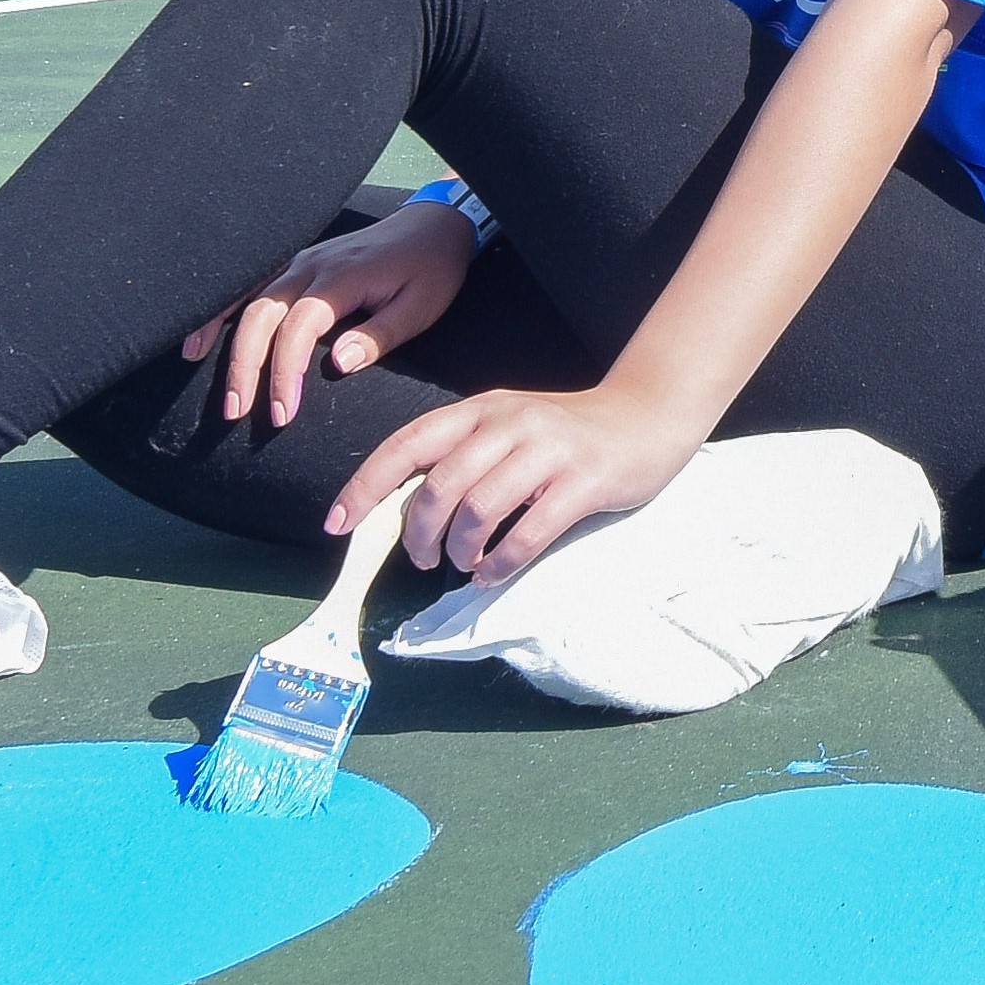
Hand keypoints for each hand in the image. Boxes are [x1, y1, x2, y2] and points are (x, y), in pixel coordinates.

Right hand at [178, 198, 479, 429]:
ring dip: (221, 337)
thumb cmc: (432, 271)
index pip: (298, 329)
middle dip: (244, 367)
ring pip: (245, 298)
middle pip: (261, 316)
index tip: (281, 413)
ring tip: (200, 373)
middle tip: (236, 412)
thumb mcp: (421, 307)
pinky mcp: (295, 264)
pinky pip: (249, 286)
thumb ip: (379, 336)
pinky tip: (200, 337)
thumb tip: (336, 364)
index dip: (284, 373)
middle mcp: (311, 266)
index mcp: (341, 279)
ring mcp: (298, 261)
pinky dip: (221, 309)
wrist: (434, 226)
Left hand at [339, 378, 707, 585]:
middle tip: (423, 561)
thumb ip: (464, 456)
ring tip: (465, 566)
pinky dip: (502, 562)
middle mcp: (509, 423)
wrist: (647, 416)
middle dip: (418, 534)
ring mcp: (548, 450)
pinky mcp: (584, 480)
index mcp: (480, 410)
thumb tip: (411, 512)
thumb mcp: (508, 428)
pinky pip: (528, 531)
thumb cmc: (568, 434)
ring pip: (478, 509)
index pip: (407, 445)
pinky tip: (495, 573)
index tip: (336, 524)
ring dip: (460, 550)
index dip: (364, 486)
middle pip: (438, 485)